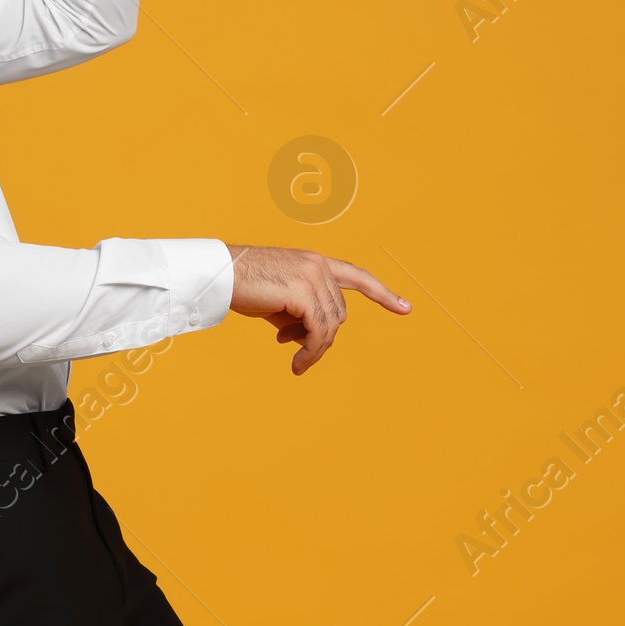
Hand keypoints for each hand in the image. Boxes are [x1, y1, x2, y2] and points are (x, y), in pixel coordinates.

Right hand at [224, 245, 410, 375]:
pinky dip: (311, 350)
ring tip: (298, 363)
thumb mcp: (278, 301)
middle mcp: (318, 265)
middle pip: (339, 313)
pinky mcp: (302, 291)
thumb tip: (311, 340)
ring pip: (330, 325)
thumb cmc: (243, 287)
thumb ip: (300, 314)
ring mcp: (312, 276)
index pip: (357, 276)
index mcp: (315, 262)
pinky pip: (318, 330)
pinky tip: (297, 362)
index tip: (406, 308)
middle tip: (298, 354)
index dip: (382, 293)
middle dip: (322, 338)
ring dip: (317, 349)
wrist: (218, 275)